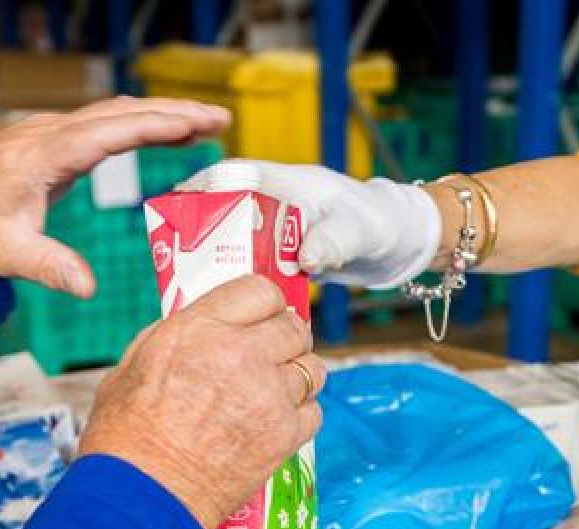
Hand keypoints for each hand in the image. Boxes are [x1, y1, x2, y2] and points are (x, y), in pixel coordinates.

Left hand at [0, 97, 230, 297]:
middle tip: (222, 118)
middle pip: (124, 111)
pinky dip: (144, 121)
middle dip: (175, 112)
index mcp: (46, 155)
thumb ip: (50, 268)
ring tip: (209, 123)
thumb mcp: (6, 253)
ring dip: (164, 113)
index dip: (154, 126)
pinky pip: (109, 121)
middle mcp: (54, 133)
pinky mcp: (59, 139)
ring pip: (118, 111)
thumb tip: (89, 289)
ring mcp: (57, 131)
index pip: (109, 132)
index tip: (194, 125)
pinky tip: (167, 130)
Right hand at [77, 275, 325, 528]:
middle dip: (285, 338)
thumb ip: (174, 338)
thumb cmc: (127, 439)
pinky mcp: (285, 434)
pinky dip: (300, 416)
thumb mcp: (133, 366)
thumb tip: (201, 328)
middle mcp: (241, 354)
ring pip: (312, 369)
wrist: (143, 498)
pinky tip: (274, 424)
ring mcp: (269, 395)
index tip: (261, 315)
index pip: (259, 290)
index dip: (263, 303)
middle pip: (293, 327)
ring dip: (297, 377)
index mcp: (198, 330)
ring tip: (274, 392)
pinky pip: (314, 411)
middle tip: (272, 353)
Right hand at [178, 159, 440, 287]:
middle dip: (203, 231)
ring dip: (222, 261)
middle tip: (177, 258)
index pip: (238, 175)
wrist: (401, 243)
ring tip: (195, 285)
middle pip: (229, 211)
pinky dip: (244, 281)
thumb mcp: (361, 231)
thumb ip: (334, 240)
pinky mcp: (287, 256)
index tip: (178, 204)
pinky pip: (257, 266)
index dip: (205, 186)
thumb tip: (305, 258)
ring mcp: (282, 231)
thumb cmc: (383, 223)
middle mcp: (281, 205)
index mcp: (292, 184)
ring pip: (240, 242)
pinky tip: (229, 304)